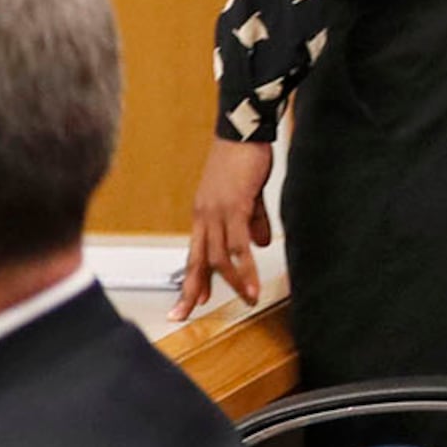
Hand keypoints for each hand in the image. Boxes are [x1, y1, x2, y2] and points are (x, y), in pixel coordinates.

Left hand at [180, 139, 276, 318]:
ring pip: (217, 257)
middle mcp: (204, 216)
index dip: (193, 279)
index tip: (190, 302)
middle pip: (196, 260)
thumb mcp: (249, 195)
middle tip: (186, 315)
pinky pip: (237, 245)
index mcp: (204, 214)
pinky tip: (252, 282)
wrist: (243, 131)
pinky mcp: (234, 207)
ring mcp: (216, 213)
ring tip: (247, 299)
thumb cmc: (244, 157)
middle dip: (191, 290)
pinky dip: (245, 267)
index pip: (195, 253)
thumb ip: (254, 220)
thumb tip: (260, 244)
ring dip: (232, 282)